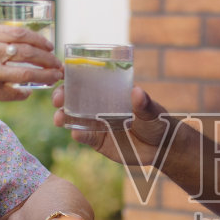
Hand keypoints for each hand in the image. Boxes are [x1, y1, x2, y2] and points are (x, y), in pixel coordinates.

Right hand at [0, 24, 61, 111]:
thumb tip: (17, 44)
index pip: (20, 33)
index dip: (39, 40)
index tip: (49, 46)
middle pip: (28, 52)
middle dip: (48, 58)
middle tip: (57, 63)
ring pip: (28, 73)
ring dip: (45, 75)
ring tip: (55, 77)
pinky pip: (15, 92)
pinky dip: (25, 94)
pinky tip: (30, 93)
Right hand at [53, 84, 177, 167]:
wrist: (161, 148)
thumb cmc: (157, 122)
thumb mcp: (152, 111)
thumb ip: (144, 103)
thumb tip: (137, 91)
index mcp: (110, 92)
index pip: (88, 79)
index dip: (72, 74)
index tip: (62, 71)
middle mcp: (99, 106)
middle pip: (74, 98)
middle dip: (62, 96)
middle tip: (58, 99)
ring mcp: (96, 123)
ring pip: (74, 117)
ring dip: (63, 116)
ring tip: (59, 119)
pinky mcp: (98, 141)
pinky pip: (84, 136)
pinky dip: (78, 134)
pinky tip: (75, 133)